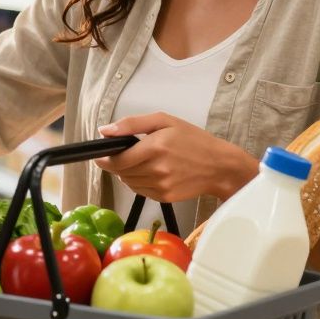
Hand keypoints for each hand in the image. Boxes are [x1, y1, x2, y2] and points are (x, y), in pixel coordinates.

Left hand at [96, 113, 256, 202]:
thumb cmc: (194, 140)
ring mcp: (161, 185)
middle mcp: (157, 169)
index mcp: (155, 147)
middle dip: (117, 164)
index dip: (105, 159)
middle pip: (121, 172)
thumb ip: (132, 124)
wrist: (219, 166)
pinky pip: (140, 191)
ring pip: (129, 182)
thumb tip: (105, 131)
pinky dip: (139, 182)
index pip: (118, 160)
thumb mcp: (164, 121)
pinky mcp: (164, 197)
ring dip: (128, 173)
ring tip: (142, 162)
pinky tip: (151, 172)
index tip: (100, 155)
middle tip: (124, 155)